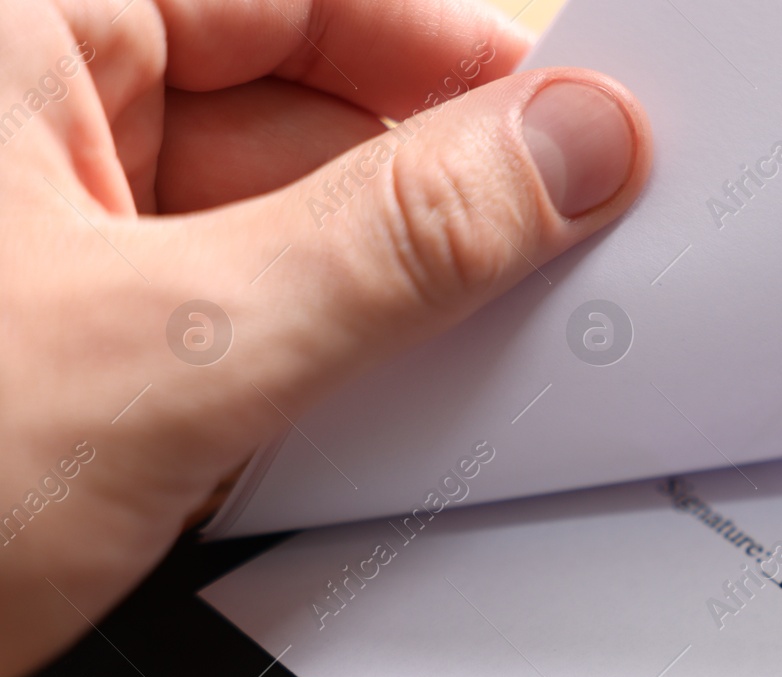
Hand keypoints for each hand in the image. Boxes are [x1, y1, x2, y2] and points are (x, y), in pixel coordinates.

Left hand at [0, 0, 650, 676]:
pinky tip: (377, 392)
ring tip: (478, 339)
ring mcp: (32, 218)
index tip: (581, 128)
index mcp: (8, 27)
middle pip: (295, 99)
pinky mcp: (54, 320)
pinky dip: (311, 344)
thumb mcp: (175, 354)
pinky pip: (225, 295)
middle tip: (559, 253)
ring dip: (377, 282)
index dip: (460, 56)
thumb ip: (397, 243)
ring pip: (268, 208)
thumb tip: (560, 153)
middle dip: (430, 189)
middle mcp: (17, 102)